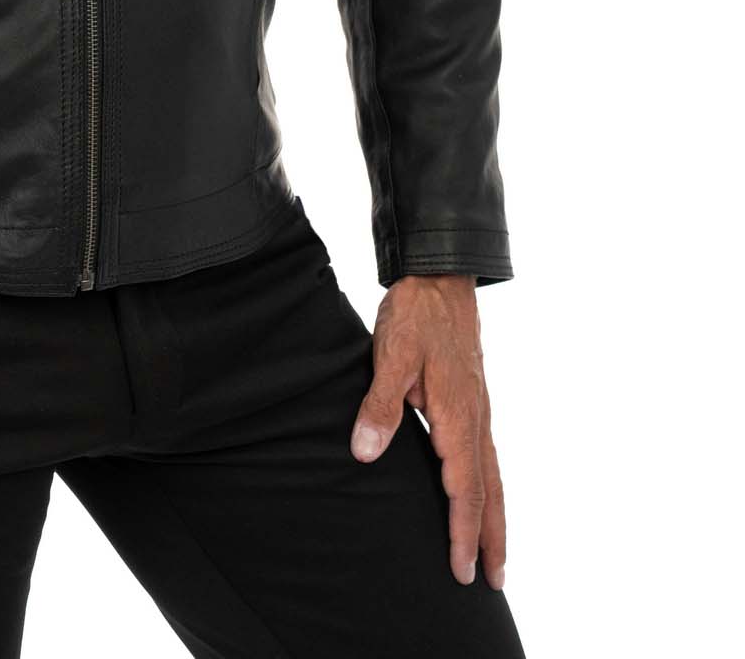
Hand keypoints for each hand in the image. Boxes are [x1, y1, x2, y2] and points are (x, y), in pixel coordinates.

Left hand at [350, 274, 505, 590]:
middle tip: (492, 582)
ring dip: (495, 518)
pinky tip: (482, 497)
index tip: (461, 569)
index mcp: (458, 415)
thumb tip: (365, 452)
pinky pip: (487, 456)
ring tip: (497, 555)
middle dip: (491, 539)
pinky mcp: (474, 402)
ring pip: (493, 476)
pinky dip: (490, 488)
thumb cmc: (415, 316)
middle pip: (490, 492)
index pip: (464, 487)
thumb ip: (379, 406)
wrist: (441, 278)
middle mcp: (476, 419)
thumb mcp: (390, 356)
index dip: (462, 530)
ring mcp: (479, 411)